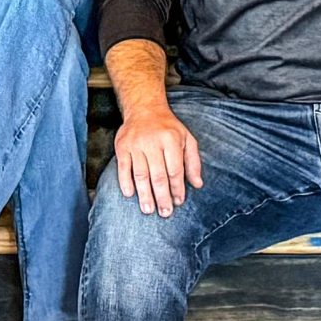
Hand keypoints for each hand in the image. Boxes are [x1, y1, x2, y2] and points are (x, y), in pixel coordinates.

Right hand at [113, 102, 202, 216]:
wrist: (144, 108)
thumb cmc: (168, 127)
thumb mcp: (187, 139)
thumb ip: (193, 162)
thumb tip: (198, 184)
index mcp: (171, 140)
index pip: (175, 170)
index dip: (177, 188)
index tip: (178, 202)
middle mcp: (153, 142)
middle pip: (158, 175)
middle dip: (162, 196)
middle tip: (165, 212)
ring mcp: (136, 144)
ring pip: (140, 174)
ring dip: (144, 194)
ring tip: (148, 209)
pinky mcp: (122, 146)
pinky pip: (123, 167)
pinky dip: (125, 182)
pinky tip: (129, 194)